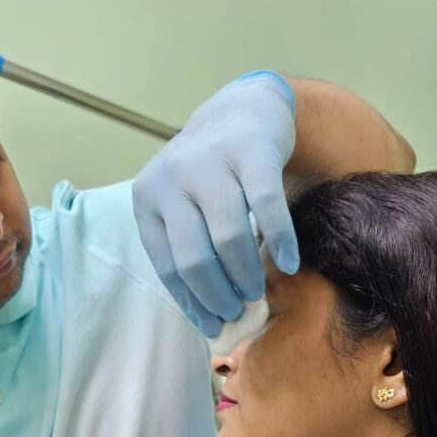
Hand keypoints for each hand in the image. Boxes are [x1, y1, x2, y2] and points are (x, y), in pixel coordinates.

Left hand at [132, 71, 298, 335]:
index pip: (167, 266)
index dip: (191, 302)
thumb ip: (189, 250)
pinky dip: (280, 241)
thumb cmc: (211, 175)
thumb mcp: (183, 206)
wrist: (241, 110)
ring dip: (244, 274)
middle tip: (237, 310)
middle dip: (217, 294)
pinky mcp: (251, 151)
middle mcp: (173, 178)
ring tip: (255, 292)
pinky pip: (267, 207)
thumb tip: (206, 319)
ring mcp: (211, 162)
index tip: (212, 326)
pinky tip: (288, 264)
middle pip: (194, 257)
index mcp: (148, 198)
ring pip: (228, 237)